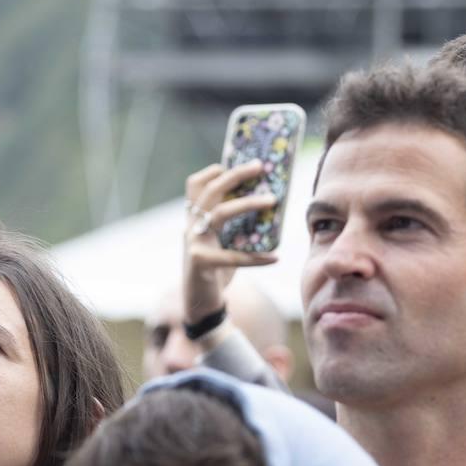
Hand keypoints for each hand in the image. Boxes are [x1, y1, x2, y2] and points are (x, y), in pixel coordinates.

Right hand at [182, 162, 277, 325]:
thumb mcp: (220, 241)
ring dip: (247, 204)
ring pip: (220, 213)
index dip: (212, 172)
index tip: (234, 163)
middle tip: (260, 166)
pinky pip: (232, 256)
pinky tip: (274, 258)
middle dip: (236, 175)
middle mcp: (191, 226)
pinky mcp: (201, 262)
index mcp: (194, 219)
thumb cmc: (215, 268)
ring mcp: (194, 243)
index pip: (194, 185)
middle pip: (211, 192)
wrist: (199, 302)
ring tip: (272, 200)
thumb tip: (266, 204)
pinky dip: (255, 257)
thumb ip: (233, 225)